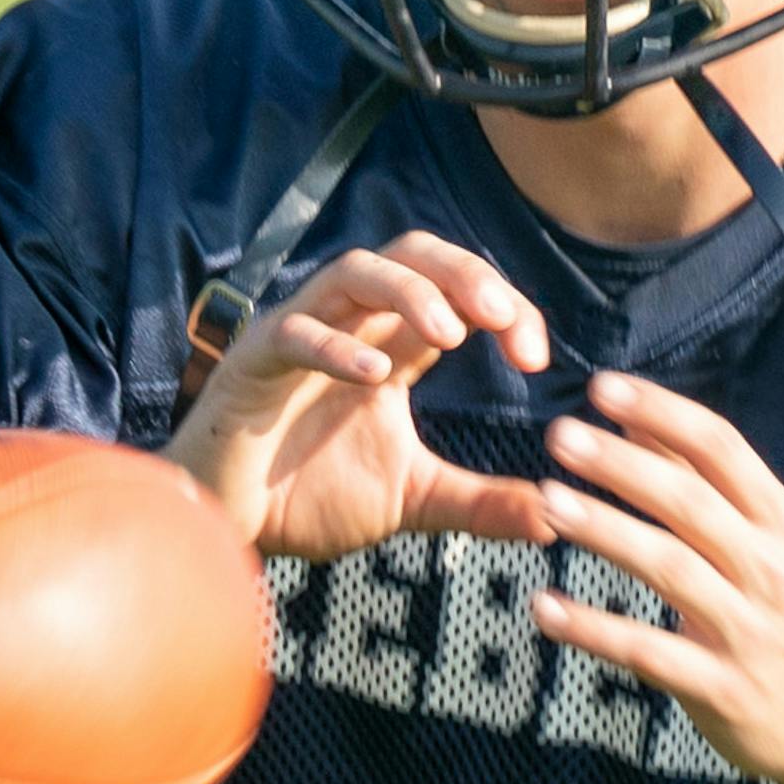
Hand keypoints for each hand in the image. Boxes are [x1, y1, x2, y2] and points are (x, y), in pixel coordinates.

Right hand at [165, 231, 552, 560]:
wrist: (228, 528)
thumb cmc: (308, 499)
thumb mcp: (415, 501)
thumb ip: (481, 504)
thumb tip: (556, 520)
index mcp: (389, 345)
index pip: (454, 292)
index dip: (504, 307)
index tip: (535, 358)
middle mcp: (349, 326)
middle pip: (410, 254)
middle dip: (462, 274)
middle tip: (502, 318)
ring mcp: (299, 336)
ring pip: (355, 272)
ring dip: (408, 292)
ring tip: (452, 333)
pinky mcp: (254, 364)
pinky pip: (294, 333)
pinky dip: (334, 347)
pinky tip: (373, 373)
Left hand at [531, 370, 783, 783]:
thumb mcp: (776, 549)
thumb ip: (710, 491)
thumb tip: (640, 425)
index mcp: (783, 526)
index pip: (723, 451)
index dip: (662, 414)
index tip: (603, 388)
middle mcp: (770, 570)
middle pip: (690, 503)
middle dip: (623, 464)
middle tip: (561, 435)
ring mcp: (747, 630)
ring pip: (669, 567)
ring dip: (604, 530)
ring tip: (546, 501)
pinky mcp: (720, 688)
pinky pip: (646, 652)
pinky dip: (593, 629)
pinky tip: (544, 607)